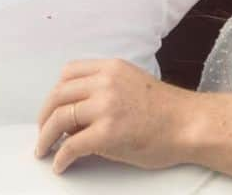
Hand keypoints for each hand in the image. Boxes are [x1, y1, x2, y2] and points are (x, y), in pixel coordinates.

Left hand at [35, 59, 191, 173]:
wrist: (189, 123)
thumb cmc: (165, 109)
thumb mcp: (132, 83)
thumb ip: (105, 88)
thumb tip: (78, 111)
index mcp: (112, 68)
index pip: (69, 73)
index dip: (56, 93)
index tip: (52, 109)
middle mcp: (106, 82)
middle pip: (58, 95)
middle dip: (44, 116)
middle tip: (43, 134)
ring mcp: (106, 106)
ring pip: (59, 118)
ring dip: (46, 138)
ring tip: (45, 150)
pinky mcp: (108, 133)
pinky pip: (71, 146)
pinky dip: (61, 158)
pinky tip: (62, 164)